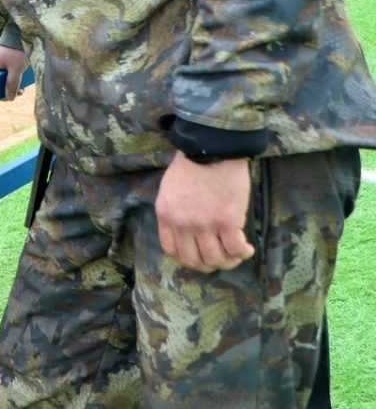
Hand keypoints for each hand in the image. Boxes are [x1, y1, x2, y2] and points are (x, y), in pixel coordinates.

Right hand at [0, 44, 28, 100]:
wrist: (20, 32)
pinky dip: (10, 75)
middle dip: (7, 88)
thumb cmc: (17, 50)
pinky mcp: (0, 56)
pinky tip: (20, 78)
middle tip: (19, 92)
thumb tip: (9, 98)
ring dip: (10, 83)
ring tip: (22, 87)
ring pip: (0, 77)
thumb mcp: (16, 69)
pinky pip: (3, 70)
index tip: (9, 97)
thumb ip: (12, 84)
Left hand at [155, 153, 254, 271]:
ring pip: (215, 259)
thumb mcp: (170, 190)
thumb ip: (176, 212)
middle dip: (209, 264)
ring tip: (237, 253)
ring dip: (229, 261)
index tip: (200, 256)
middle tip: (222, 258)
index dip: (188, 259)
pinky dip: (243, 253)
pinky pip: (235, 249)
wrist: (211, 148)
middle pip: (194, 260)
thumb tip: (188, 232)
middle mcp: (182, 224)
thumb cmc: (192, 165)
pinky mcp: (226, 221)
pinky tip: (247, 248)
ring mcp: (204, 224)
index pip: (172, 250)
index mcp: (166, 215)